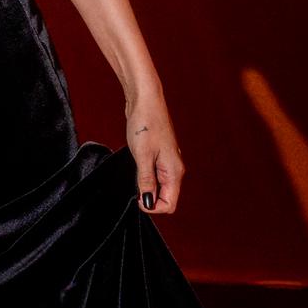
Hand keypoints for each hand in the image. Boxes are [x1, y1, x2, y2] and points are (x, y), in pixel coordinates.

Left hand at [126, 89, 184, 214]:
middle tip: (133, 188)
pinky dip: (145, 178)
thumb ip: (146, 181)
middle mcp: (174, 169)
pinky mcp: (159, 156)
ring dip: (146, 188)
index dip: (153, 207)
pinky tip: (136, 169)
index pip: (170, 204)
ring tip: (134, 176)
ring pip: (160, 187)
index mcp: (174, 171)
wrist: (145, 101)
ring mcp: (167, 162)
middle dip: (149, 199)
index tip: (137, 198)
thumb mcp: (143, 156)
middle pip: (166, 197)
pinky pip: (154, 175)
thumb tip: (148, 202)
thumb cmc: (145, 124)